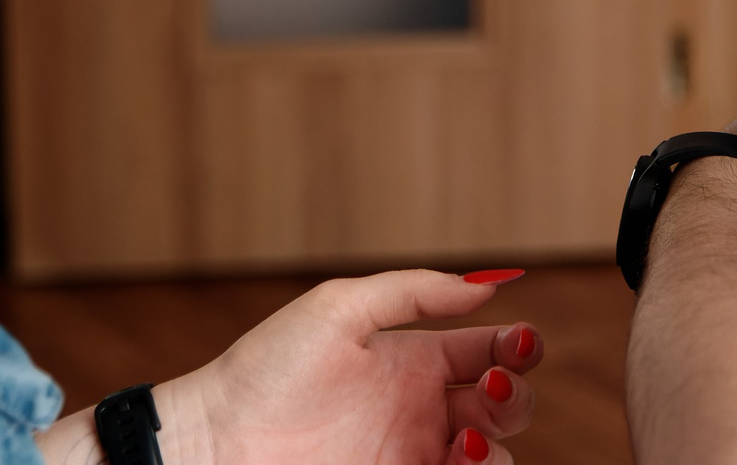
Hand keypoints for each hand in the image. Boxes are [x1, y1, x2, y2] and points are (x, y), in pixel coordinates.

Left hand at [149, 270, 542, 464]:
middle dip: (517, 395)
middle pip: (505, 405)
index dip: (519, 345)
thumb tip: (486, 288)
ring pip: (490, 456)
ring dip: (497, 446)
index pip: (490, 350)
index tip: (520, 344)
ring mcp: (409, 456)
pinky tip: (450, 460)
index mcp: (414, 360)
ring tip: (462, 439)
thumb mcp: (339, 308)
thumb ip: (414, 291)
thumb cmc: (266, 370)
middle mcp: (420, 410)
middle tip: (495, 388)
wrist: (215, 442)